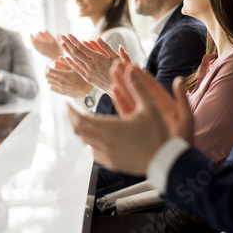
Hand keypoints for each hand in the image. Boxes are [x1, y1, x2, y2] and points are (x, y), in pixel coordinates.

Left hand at [30, 31, 62, 60]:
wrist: (57, 56)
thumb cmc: (56, 47)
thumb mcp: (54, 39)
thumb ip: (49, 35)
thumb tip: (45, 30)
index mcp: (44, 44)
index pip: (35, 39)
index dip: (32, 36)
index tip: (30, 33)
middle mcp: (41, 47)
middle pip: (34, 42)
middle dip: (31, 38)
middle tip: (31, 35)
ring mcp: (40, 51)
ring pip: (34, 45)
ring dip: (33, 42)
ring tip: (32, 39)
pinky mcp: (41, 53)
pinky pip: (36, 48)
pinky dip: (34, 45)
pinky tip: (35, 44)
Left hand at [45, 57, 93, 97]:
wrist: (87, 91)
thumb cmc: (83, 78)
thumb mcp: (76, 69)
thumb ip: (67, 62)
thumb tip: (59, 57)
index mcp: (63, 75)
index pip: (49, 71)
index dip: (47, 67)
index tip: (49, 65)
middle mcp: (60, 82)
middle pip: (47, 76)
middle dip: (47, 71)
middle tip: (50, 68)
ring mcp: (60, 88)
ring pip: (49, 82)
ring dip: (50, 77)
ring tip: (54, 74)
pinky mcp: (62, 93)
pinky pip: (52, 88)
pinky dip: (52, 84)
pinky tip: (57, 81)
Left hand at [60, 34, 132, 93]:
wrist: (118, 88)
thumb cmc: (119, 71)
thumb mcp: (115, 57)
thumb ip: (106, 47)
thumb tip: (98, 37)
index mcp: (98, 58)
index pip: (82, 47)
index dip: (74, 40)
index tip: (69, 34)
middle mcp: (91, 65)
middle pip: (76, 52)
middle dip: (68, 43)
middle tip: (61, 36)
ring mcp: (88, 72)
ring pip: (75, 60)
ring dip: (67, 51)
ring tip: (61, 44)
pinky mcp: (87, 78)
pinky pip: (77, 69)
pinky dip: (71, 62)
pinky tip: (65, 57)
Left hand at [68, 66, 193, 174]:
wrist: (165, 161)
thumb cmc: (158, 133)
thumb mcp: (150, 107)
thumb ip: (139, 87)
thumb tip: (131, 68)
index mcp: (111, 127)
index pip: (81, 118)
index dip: (71, 111)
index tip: (67, 104)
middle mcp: (105, 142)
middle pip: (79, 130)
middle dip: (73, 119)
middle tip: (72, 111)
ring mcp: (107, 155)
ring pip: (86, 142)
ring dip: (82, 131)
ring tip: (83, 122)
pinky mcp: (112, 164)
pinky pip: (95, 153)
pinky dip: (92, 143)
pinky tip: (97, 138)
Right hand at [111, 62, 193, 143]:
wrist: (175, 161)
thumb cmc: (184, 140)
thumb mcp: (186, 119)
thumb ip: (182, 99)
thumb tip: (180, 80)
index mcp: (165, 105)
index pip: (152, 86)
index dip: (142, 75)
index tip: (133, 64)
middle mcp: (153, 109)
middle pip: (138, 89)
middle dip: (128, 77)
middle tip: (117, 64)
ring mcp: (143, 117)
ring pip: (130, 98)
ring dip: (121, 85)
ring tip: (112, 73)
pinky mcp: (135, 126)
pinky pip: (126, 111)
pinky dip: (119, 101)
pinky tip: (113, 91)